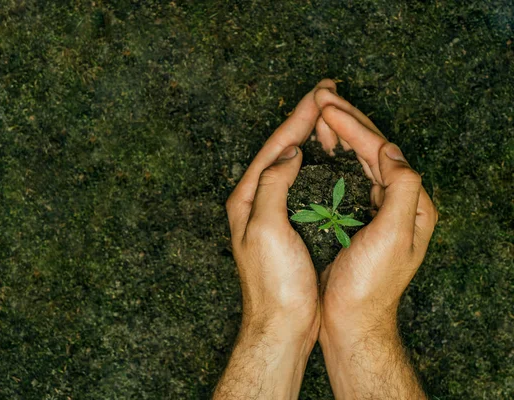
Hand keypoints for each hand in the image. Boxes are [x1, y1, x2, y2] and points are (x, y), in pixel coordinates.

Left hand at [214, 80, 335, 398]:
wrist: (281, 324)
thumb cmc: (274, 282)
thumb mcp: (266, 229)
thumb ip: (272, 186)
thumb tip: (289, 152)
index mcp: (247, 198)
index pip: (273, 148)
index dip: (297, 119)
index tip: (321, 93)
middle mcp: (255, 201)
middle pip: (279, 150)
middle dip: (302, 120)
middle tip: (326, 92)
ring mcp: (270, 213)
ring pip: (289, 164)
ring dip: (308, 137)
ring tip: (327, 115)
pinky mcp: (286, 225)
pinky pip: (300, 183)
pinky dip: (313, 164)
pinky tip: (326, 157)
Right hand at [312, 85, 437, 398]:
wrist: (352, 320)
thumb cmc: (369, 284)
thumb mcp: (393, 236)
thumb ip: (401, 190)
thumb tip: (392, 150)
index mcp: (413, 203)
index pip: (383, 151)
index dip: (355, 126)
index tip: (325, 106)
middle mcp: (402, 201)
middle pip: (376, 149)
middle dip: (349, 120)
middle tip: (321, 96)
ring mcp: (383, 208)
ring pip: (364, 158)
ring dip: (344, 132)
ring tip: (322, 112)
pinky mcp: (364, 217)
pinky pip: (355, 174)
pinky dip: (341, 154)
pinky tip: (329, 145)